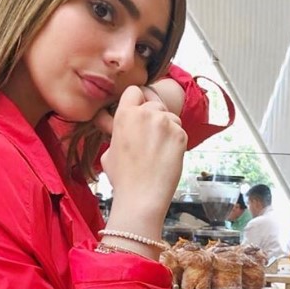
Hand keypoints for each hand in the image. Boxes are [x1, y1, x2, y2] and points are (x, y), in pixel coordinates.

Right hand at [98, 86, 186, 226]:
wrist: (141, 197)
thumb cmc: (123, 178)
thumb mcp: (108, 151)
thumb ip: (116, 133)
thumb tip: (116, 129)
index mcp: (125, 114)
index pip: (134, 91)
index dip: (136, 101)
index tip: (138, 112)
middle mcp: (147, 114)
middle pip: (155, 103)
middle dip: (153, 116)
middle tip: (149, 137)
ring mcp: (166, 123)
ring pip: (170, 116)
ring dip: (167, 127)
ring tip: (158, 149)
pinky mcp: (181, 135)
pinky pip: (180, 130)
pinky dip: (176, 141)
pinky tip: (167, 156)